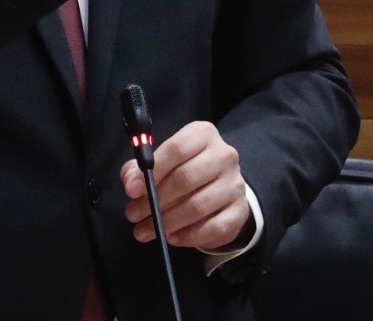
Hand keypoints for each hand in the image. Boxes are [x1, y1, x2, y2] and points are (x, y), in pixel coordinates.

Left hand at [121, 121, 249, 251]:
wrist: (220, 188)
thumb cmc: (183, 170)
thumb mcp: (159, 163)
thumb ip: (138, 170)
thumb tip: (132, 185)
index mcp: (203, 134)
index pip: (177, 148)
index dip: (152, 170)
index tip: (132, 191)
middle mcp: (224, 155)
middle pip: (186, 178)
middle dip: (155, 200)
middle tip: (134, 215)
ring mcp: (236, 183)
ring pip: (198, 206)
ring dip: (167, 221)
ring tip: (146, 230)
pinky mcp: (240, 210)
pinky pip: (214, 227)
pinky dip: (189, 236)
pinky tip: (172, 237)